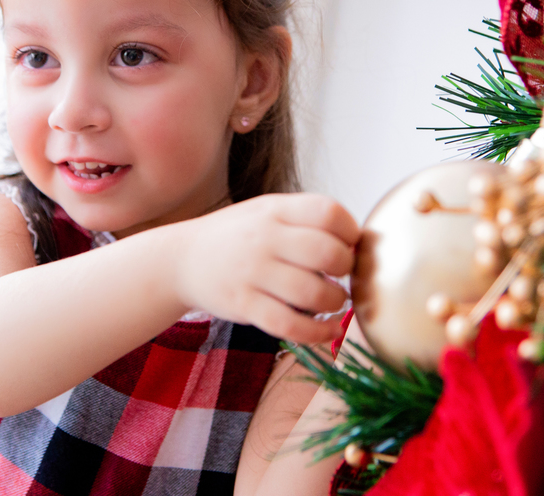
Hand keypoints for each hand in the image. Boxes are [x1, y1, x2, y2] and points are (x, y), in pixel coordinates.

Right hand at [173, 194, 361, 343]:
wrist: (183, 259)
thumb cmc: (239, 236)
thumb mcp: (268, 212)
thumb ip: (308, 221)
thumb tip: (360, 243)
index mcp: (275, 209)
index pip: (328, 212)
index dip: (351, 230)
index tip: (350, 243)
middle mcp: (264, 238)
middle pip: (327, 253)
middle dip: (347, 268)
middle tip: (342, 275)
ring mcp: (252, 273)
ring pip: (313, 294)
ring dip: (336, 303)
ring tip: (334, 301)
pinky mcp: (244, 306)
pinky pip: (290, 326)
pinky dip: (318, 333)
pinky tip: (329, 330)